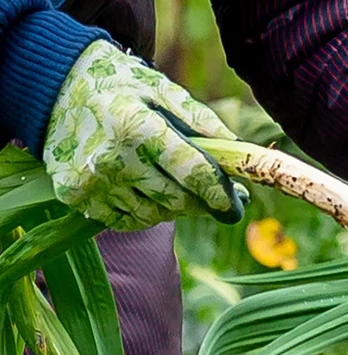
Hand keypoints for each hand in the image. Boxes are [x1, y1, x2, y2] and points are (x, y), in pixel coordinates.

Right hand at [43, 41, 246, 230]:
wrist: (51, 85)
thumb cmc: (117, 85)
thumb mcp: (160, 89)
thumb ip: (201, 121)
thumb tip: (241, 153)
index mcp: (138, 128)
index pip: (194, 175)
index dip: (222, 195)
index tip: (235, 203)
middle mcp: (113, 159)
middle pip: (178, 203)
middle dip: (200, 202)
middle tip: (211, 195)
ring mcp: (92, 181)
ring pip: (154, 216)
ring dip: (169, 205)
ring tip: (163, 179)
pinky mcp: (77, 196)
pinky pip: (126, 221)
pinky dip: (140, 210)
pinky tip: (137, 186)